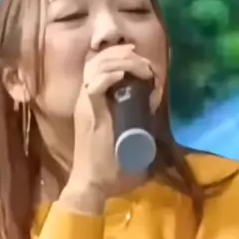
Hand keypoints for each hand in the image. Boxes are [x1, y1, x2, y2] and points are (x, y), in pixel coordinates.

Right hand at [68, 44, 155, 195]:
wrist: (92, 183)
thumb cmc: (109, 165)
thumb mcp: (126, 132)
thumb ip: (136, 118)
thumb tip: (152, 106)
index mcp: (92, 99)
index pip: (100, 64)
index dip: (121, 56)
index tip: (144, 63)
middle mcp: (86, 97)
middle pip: (99, 59)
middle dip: (125, 55)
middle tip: (145, 64)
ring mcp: (85, 104)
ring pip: (98, 67)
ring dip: (122, 63)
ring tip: (142, 69)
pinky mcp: (88, 115)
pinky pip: (95, 86)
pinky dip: (109, 77)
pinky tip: (123, 77)